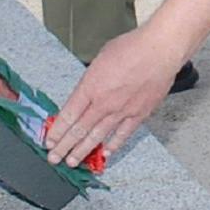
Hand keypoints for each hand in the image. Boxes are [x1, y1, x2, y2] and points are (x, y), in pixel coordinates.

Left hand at [44, 26, 183, 168]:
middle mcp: (103, 102)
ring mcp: (121, 111)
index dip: (57, 131)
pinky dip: (113, 146)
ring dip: (82, 151)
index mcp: (90, 86)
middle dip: (64, 147)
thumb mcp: (99, 60)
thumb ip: (90, 81)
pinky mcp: (139, 114)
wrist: (160, 50)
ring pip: (97, 137)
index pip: (68, 115)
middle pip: (79, 130)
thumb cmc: (131, 47)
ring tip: (72, 162)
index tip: (49, 141)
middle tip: (54, 158)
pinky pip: (123, 135)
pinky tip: (105, 153)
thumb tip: (85, 95)